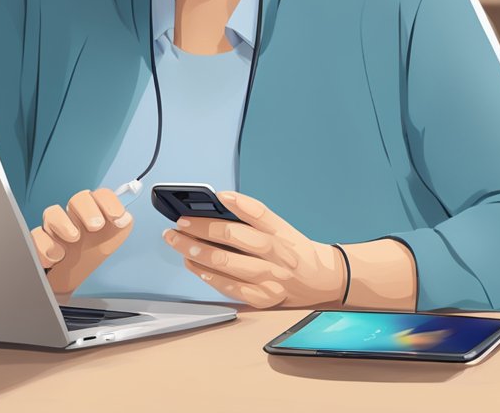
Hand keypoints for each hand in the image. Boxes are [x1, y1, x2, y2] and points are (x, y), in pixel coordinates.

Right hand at [30, 188, 132, 296]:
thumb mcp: (114, 238)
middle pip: (78, 199)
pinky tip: (57, 256)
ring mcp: (56, 228)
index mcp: (95, 210)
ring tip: (75, 238)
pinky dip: (45, 245)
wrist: (75, 275)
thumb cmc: (94, 251)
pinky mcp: (41, 243)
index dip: (109, 202)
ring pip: (52, 213)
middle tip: (96, 226)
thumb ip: (122, 225)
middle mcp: (74, 215)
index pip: (101, 196)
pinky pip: (35, 237)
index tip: (117, 217)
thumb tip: (124, 217)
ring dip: (63, 223)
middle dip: (87, 210)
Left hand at [163, 191, 345, 308]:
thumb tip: (222, 200)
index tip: (208, 199)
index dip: (231, 205)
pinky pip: (229, 288)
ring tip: (179, 243)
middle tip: (178, 225)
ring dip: (198, 253)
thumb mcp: (281, 226)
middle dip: (200, 231)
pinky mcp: (261, 300)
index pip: (253, 215)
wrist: (321, 281)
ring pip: (227, 265)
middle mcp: (276, 257)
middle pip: (234, 239)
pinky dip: (208, 276)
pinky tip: (194, 266)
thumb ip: (253, 213)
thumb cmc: (295, 250)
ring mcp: (268, 280)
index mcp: (280, 234)